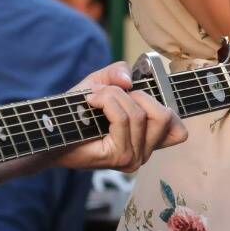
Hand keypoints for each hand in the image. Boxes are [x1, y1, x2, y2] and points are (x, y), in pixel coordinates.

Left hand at [52, 62, 185, 171]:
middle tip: (113, 96)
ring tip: (96, 98)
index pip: (178, 131)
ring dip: (115, 97)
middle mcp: (144, 154)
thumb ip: (118, 72)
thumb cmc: (75, 111)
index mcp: (147, 141)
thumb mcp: (101, 83)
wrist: (51, 131)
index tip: (139, 95)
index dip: (166, 107)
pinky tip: (91, 102)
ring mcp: (133, 158)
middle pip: (164, 116)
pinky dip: (107, 102)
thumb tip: (128, 80)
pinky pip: (123, 118)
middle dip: (138, 96)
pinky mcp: (118, 156)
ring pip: (139, 115)